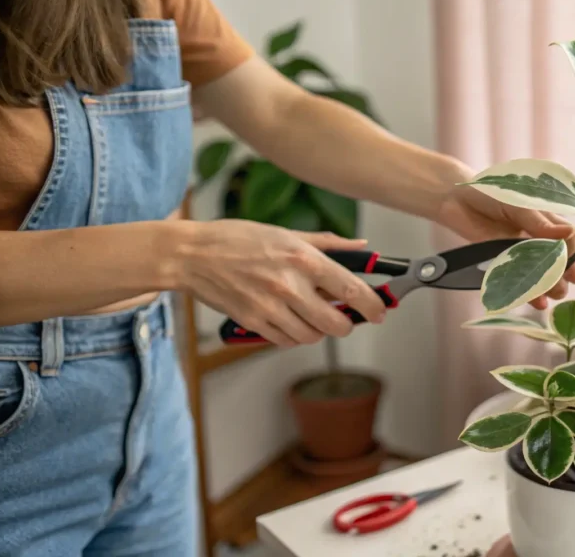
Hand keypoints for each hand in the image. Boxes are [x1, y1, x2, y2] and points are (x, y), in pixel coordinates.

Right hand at [179, 220, 387, 346]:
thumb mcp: (287, 233)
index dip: (372, 305)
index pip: (351, 289)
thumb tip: (361, 249)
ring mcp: (270, 306)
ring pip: (311, 337)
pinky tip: (289, 320)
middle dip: (345, 324)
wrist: (193, 255)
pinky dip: (293, 336)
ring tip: (312, 318)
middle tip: (343, 319)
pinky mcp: (252, 322)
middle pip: (336, 323)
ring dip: (318, 332)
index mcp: (303, 258)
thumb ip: (328, 244)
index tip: (380, 311)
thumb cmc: (238, 239)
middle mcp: (290, 285)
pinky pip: (285, 341)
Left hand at [436, 177, 574, 309]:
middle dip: (567, 273)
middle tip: (571, 282)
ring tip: (555, 294)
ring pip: (543, 274)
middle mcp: (538, 238)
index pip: (568, 238)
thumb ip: (539, 221)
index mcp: (546, 220)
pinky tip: (539, 303)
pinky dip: (531, 295)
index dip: (574, 253)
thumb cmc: (490, 192)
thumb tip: (568, 233)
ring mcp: (522, 254)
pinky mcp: (504, 265)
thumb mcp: (517, 203)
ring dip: (552, 286)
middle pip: (559, 260)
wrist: (456, 199)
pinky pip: (521, 282)